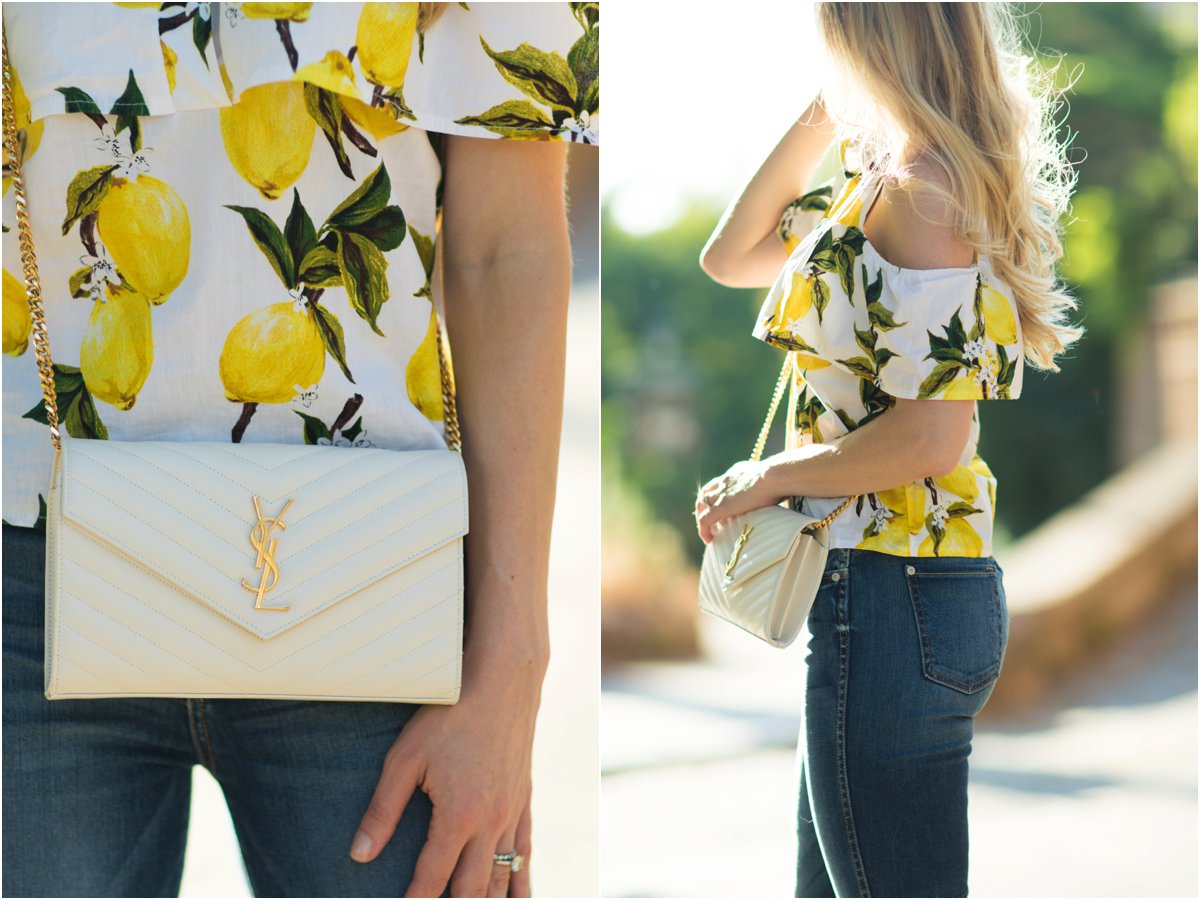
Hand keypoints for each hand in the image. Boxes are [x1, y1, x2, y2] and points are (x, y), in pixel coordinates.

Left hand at [349, 645, 545, 897]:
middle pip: (474, 889)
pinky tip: (519, 895)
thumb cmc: (450, 714)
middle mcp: (491, 823)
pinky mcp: (524, 799)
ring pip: (505, 877)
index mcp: (458, 817)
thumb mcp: (405, 758)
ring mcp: (512, 812)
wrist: (503, 680)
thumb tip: (360, 854)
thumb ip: (383, 810)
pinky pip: (526, 851)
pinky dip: (521, 879)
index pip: (432, 879)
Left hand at [695, 458, 783, 543]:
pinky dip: (703, 530)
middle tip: (709, 519)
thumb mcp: (773, 478)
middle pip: (706, 492)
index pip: (721, 482)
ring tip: (709, 532)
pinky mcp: (721, 507)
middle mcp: (725, 480)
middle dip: (704, 506)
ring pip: (701, 506)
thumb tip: (783, 493)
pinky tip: (709, 540)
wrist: (774, 476)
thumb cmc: (782, 477)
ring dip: (702, 518)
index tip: (720, 504)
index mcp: (737, 472)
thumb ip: (771, 486)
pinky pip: (705, 521)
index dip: (718, 494)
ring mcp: (722, 494)